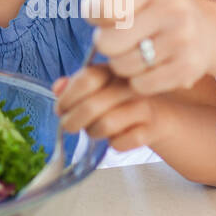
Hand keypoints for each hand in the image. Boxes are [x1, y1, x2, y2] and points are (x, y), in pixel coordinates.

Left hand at [53, 63, 169, 152]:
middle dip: (72, 121)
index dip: (68, 97)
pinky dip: (113, 144)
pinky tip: (115, 138)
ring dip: (92, 132)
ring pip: (105, 125)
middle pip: (91, 106)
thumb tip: (57, 88)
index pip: (87, 79)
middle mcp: (129, 85)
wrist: (158, 114)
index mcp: (113, 70)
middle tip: (69, 126)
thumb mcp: (97, 87)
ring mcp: (142, 106)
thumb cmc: (119, 100)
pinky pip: (120, 143)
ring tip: (93, 130)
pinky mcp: (150, 129)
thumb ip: (75, 85)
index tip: (60, 108)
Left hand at [81, 0, 213, 94]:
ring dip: (122, 62)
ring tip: (137, 50)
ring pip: (122, 66)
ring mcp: (183, 38)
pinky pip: (140, 85)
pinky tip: (150, 66)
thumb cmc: (157, 4)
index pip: (103, 6)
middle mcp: (173, 7)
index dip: (94, 14)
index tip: (103, 15)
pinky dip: (139, 80)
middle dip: (107, 42)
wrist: (205, 31)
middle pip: (107, 43)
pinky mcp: (188, 67)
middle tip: (121, 36)